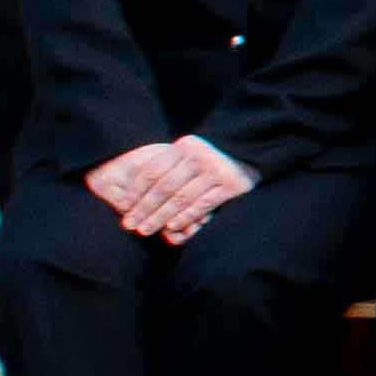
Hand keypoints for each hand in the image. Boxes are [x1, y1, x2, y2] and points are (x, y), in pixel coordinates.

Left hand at [88, 136, 251, 242]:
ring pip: (181, 199)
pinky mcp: (232, 185)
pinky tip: (171, 227)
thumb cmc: (209, 158)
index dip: (136, 191)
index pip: (153, 171)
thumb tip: (133, 198)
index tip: (124, 208)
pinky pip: (201, 206)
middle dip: (144, 208)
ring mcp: (216, 170)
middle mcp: (199, 156)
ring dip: (160, 217)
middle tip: (130, 225)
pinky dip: (184, 218)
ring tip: (145, 230)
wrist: (251, 152)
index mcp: (184, 145)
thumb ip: (167, 169)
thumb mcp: (188, 154)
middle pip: (164, 187)